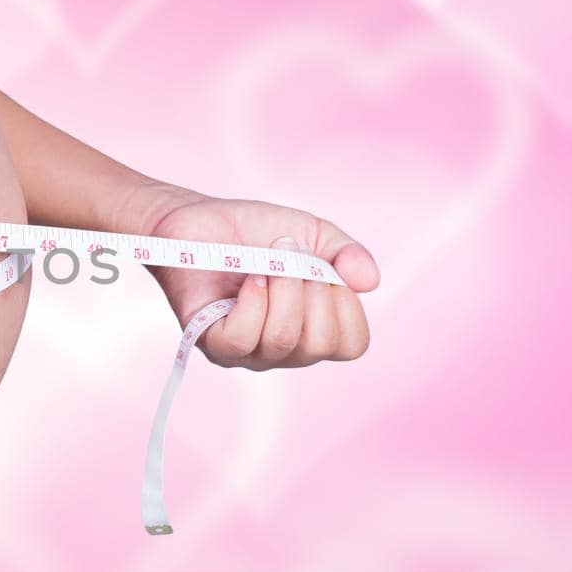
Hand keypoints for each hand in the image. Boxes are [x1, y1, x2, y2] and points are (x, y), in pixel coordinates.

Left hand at [127, 190, 379, 368]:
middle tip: (290, 255)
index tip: (326, 269)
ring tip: (267, 261)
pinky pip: (241, 341)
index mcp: (313, 329)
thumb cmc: (255, 233)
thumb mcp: (312, 234)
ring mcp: (248, 352)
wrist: (200, 220)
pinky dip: (252, 303)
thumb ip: (346, 255)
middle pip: (320, 345)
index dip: (348, 306)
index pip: (352, 345)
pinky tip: (250, 279)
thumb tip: (371, 282)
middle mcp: (283, 349)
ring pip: (283, 340)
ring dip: (282, 289)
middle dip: (313, 290)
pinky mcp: (213, 343)